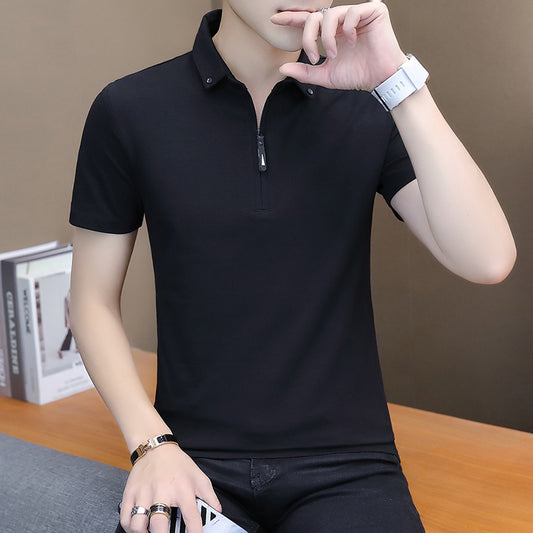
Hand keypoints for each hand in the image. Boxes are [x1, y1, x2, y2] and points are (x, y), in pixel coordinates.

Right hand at [119, 444, 221, 532]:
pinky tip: (139, 527)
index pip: (191, 516)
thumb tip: (218, 512)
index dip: (195, 532)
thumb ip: (210, 496)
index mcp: (182, 489)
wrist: (155, 447)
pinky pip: (125, 518)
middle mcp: (162, 492)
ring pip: (138, 524)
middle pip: (159, 525)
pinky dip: (130, 528)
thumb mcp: (198, 476)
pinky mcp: (130, 493)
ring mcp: (144, 493)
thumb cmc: (178, 463)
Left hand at [271, 2, 406, 90]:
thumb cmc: (357, 75)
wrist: (379, 79)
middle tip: (314, 56)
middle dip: (309, 37)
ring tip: (334, 54)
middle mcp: (343, 21)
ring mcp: (357, 14)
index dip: (292, 19)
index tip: (275, 20)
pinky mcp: (373, 10)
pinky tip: (352, 41)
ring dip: (327, 37)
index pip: (310, 21)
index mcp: (332, 32)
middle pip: (315, 16)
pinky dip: (347, 28)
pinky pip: (351, 12)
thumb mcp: (326, 75)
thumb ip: (305, 71)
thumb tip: (282, 68)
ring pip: (330, 14)